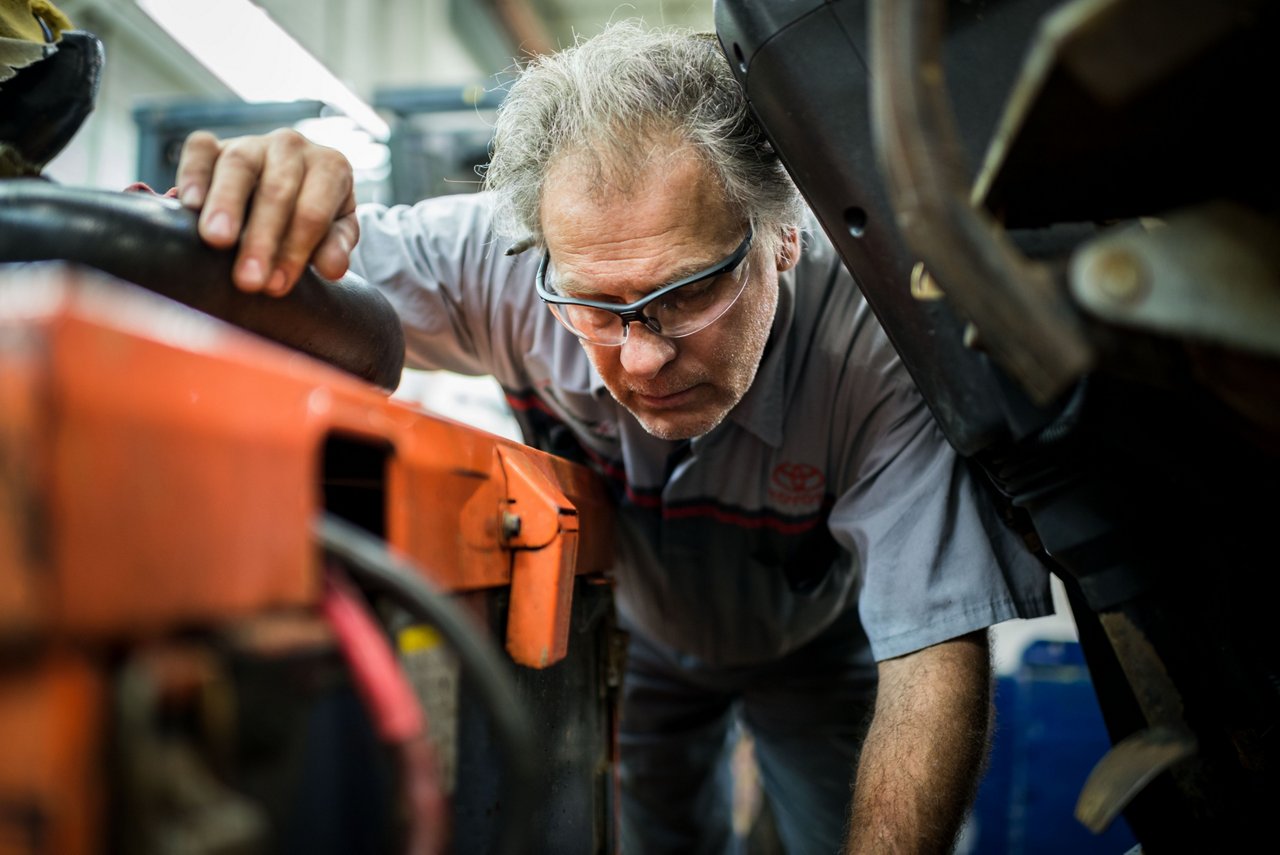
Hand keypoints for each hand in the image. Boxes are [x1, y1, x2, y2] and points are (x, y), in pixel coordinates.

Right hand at [175, 128, 357, 294]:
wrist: (292, 187)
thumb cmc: (315, 216)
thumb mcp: (336, 232)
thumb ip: (335, 247)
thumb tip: (333, 269)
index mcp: (330, 167)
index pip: (313, 212)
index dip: (295, 250)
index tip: (276, 286)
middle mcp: (292, 147)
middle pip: (276, 190)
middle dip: (261, 238)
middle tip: (248, 278)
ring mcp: (252, 142)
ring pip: (238, 166)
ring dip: (225, 204)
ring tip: (216, 240)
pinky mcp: (215, 144)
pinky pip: (201, 149)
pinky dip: (192, 173)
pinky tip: (187, 203)